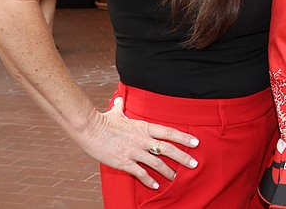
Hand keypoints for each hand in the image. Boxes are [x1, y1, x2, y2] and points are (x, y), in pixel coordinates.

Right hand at [78, 97, 199, 189]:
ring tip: (177, 178)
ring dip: (168, 171)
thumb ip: (121, 107)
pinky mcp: (124, 162)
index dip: (184, 137)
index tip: (195, 142)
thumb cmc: (103, 120)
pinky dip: (150, 180)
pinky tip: (156, 186)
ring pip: (157, 163)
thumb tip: (119, 99)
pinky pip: (140, 173)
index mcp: (144, 127)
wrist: (89, 129)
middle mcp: (142, 140)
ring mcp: (134, 152)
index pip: (169, 132)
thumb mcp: (116, 112)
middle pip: (168, 149)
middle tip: (195, 164)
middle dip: (183, 157)